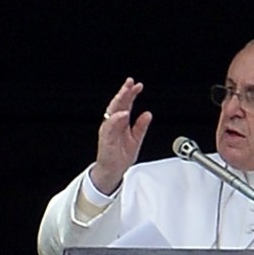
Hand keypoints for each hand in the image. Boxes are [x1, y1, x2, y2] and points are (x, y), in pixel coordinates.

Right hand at [88, 78, 152, 194]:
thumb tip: (148, 114)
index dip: (131, 94)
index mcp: (121, 122)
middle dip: (124, 92)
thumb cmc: (121, 155)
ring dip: (119, 101)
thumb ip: (141, 126)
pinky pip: (109, 126)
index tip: (138, 85)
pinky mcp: (105, 138)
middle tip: (130, 82)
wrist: (113, 171)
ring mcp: (108, 130)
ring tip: (126, 92)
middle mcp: (114, 123)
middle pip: (118, 104)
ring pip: (112, 111)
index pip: (126, 104)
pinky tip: (123, 113)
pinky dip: (116, 119)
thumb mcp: (136, 139)